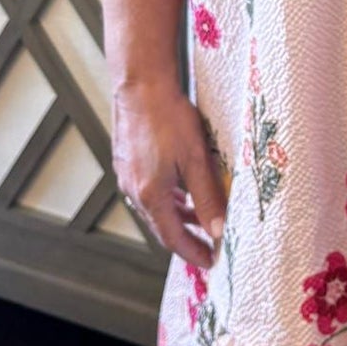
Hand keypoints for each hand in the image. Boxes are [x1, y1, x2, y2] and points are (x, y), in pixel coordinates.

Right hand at [111, 75, 228, 266]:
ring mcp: (127, 175)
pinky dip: (167, 198)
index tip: (209, 260)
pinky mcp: (126, 161)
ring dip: (177, 216)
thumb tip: (219, 228)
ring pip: (154, 207)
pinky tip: (181, 189)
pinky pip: (148, 190)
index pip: (172, 238)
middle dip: (185, 237)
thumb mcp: (197, 159)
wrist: (141, 85)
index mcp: (150, 195)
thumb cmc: (169, 117)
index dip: (192, 252)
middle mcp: (134, 189)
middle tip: (208, 243)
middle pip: (161, 225)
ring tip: (200, 217)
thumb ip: (208, 197)